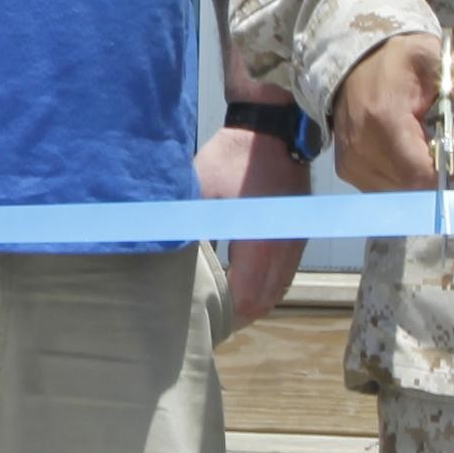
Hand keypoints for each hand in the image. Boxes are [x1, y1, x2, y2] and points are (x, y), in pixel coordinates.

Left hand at [194, 119, 305, 332]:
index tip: (204, 320)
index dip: (226, 314)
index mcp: (259, 242)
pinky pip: (284, 272)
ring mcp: (293, 240)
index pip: (246, 297)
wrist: (271, 130)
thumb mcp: (200, 193)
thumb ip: (185, 227)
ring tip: (226, 310)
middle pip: (265, 299)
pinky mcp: (295, 232)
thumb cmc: (231, 159)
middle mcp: (283, 247)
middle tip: (211, 323)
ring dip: (254, 302)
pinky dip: (266, 286)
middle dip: (239, 315)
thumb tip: (158, 253)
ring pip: (278, 288)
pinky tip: (245, 285)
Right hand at [329, 37, 453, 195]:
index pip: (422, 173)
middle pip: (416, 187)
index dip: (452, 163)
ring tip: (433, 146)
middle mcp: (362, 151)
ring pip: (405, 193)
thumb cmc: (395, 64)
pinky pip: (390, 190)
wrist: (349, 69)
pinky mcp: (349, 172)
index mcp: (383, 121)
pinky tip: (415, 156)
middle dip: (445, 170)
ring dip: (428, 176)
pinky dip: (409, 180)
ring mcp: (353, 166)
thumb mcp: (428, 56)